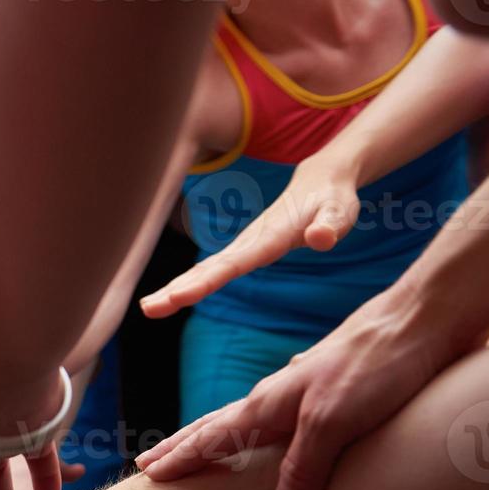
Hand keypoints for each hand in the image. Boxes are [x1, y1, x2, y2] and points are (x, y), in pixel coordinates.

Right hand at [135, 283, 472, 489]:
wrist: (424, 317)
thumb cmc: (377, 364)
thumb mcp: (334, 422)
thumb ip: (303, 466)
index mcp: (267, 405)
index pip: (210, 438)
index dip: (180, 459)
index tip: (148, 475)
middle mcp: (278, 396)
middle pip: (215, 425)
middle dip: (181, 446)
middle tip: (148, 463)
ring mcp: (304, 390)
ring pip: (244, 418)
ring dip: (214, 436)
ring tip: (195, 448)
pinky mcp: (333, 388)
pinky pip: (280, 416)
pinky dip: (259, 428)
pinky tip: (272, 426)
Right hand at [139, 156, 359, 317]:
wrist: (320, 181)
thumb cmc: (333, 199)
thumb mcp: (340, 211)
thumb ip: (330, 225)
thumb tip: (320, 239)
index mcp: (267, 238)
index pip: (232, 265)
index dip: (205, 282)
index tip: (178, 297)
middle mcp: (247, 243)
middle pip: (207, 270)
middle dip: (178, 289)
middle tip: (148, 309)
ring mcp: (241, 247)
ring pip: (203, 270)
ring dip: (175, 288)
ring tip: (148, 308)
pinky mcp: (241, 252)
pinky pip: (209, 271)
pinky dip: (187, 284)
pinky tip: (170, 297)